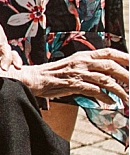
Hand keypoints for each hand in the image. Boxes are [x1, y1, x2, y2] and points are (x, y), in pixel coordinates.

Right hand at [4, 47, 127, 106]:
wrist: (34, 79)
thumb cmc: (54, 74)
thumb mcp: (74, 65)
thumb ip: (90, 68)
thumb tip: (109, 75)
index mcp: (83, 55)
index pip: (109, 52)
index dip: (125, 57)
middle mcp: (82, 61)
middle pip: (111, 66)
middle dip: (127, 75)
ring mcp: (78, 73)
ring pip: (105, 80)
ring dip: (120, 90)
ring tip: (127, 99)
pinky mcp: (73, 84)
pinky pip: (95, 91)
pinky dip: (105, 97)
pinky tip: (110, 102)